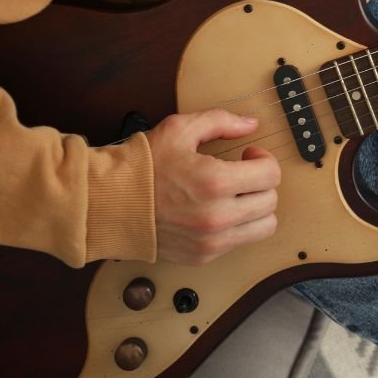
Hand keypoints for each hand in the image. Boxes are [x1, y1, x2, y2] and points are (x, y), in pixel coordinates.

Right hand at [146, 110, 280, 264]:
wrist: (107, 204)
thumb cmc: (141, 166)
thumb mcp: (179, 129)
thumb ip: (221, 121)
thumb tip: (251, 124)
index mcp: (215, 182)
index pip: (271, 174)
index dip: (264, 159)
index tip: (249, 154)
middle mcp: (217, 217)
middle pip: (270, 201)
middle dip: (261, 182)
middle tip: (244, 173)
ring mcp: (211, 241)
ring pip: (264, 227)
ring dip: (256, 208)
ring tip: (236, 195)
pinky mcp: (203, 256)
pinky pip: (240, 242)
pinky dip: (237, 227)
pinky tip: (219, 211)